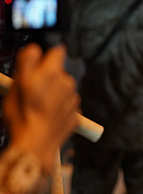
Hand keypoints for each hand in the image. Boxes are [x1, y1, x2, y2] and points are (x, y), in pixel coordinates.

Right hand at [4, 44, 78, 173]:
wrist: (36, 145)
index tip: (36, 64)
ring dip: (53, 92)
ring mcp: (73, 99)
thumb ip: (27, 63)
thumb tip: (35, 48)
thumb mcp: (16, 86)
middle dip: (46, 77)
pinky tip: (45, 115)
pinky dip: (57, 106)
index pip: (57, 50)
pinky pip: (65, 103)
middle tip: (31, 90)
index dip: (45, 56)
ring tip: (37, 106)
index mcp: (53, 73)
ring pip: (62, 88)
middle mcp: (67, 83)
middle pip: (58, 71)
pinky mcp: (75, 112)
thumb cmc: (22, 116)